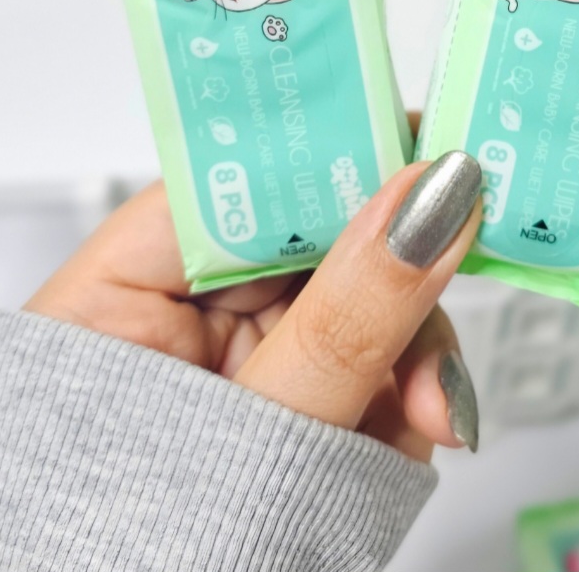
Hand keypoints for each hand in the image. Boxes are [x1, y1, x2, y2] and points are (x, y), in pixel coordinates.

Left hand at [26, 149, 482, 461]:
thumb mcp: (261, 444)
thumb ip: (350, 319)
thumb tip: (430, 198)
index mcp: (112, 299)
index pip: (231, 181)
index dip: (330, 149)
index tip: (423, 134)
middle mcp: (171, 318)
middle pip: (308, 238)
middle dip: (394, 275)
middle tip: (465, 270)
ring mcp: (230, 362)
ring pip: (349, 302)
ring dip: (408, 349)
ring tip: (426, 415)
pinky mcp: (279, 401)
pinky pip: (358, 363)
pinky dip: (398, 394)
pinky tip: (408, 430)